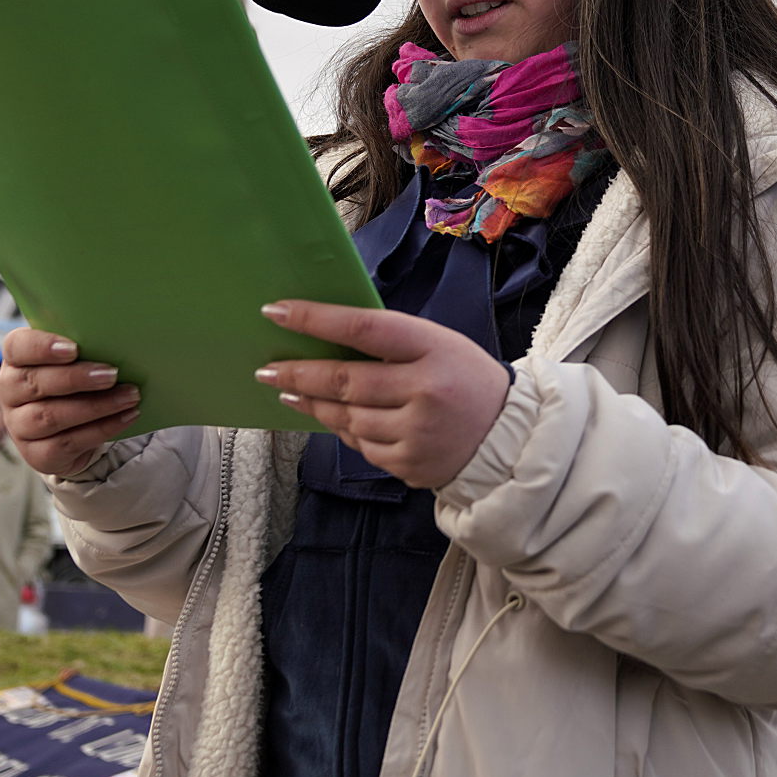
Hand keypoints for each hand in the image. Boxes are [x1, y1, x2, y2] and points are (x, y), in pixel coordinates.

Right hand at [0, 327, 141, 479]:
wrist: (76, 429)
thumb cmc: (77, 383)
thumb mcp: (78, 360)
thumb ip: (87, 346)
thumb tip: (118, 336)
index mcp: (16, 360)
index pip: (16, 347)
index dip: (41, 347)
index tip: (73, 348)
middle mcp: (10, 393)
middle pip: (34, 383)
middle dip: (76, 378)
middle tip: (112, 374)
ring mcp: (19, 426)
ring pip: (50, 416)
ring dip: (95, 406)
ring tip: (130, 396)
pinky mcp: (36, 454)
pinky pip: (66, 443)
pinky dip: (101, 429)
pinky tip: (127, 416)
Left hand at [254, 301, 510, 491]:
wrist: (510, 437)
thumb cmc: (465, 379)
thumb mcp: (440, 345)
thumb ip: (392, 343)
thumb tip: (326, 339)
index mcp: (435, 349)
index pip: (364, 329)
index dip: (316, 320)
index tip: (277, 312)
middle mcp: (425, 392)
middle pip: (345, 381)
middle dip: (298, 373)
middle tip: (266, 368)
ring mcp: (417, 434)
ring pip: (347, 418)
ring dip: (313, 403)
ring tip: (288, 390)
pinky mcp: (409, 465)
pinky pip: (361, 445)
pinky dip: (344, 429)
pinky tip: (333, 417)